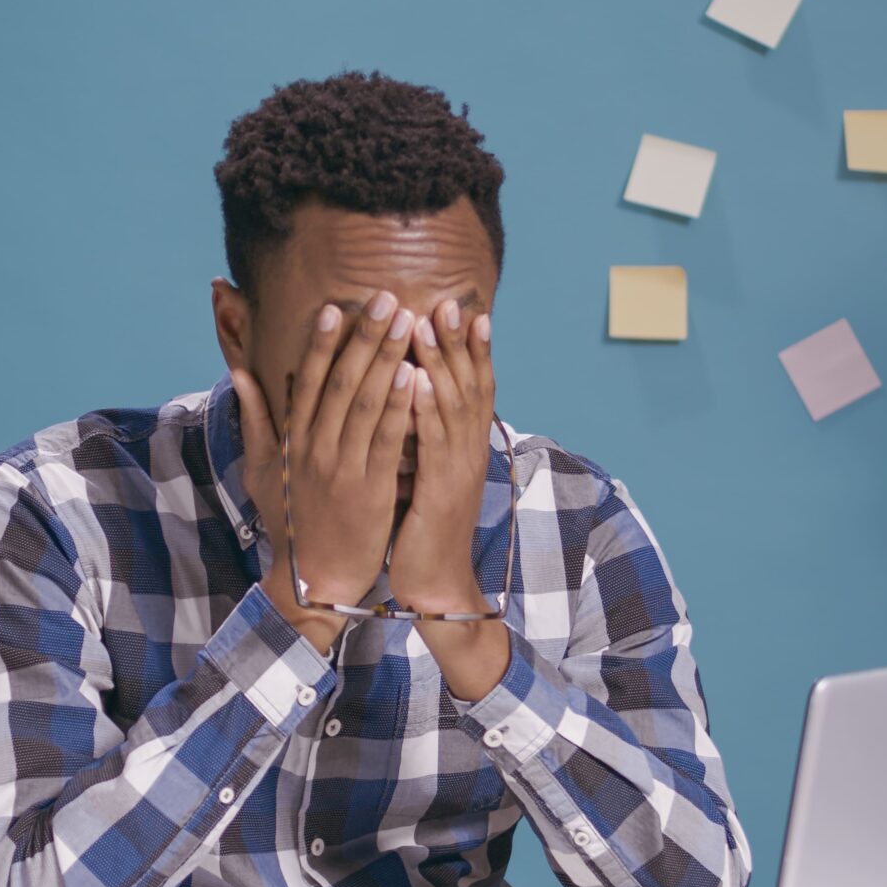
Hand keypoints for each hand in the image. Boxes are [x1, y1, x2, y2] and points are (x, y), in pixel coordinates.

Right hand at [229, 292, 417, 651]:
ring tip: (407, 322)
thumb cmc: (292, 521)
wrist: (314, 578)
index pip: (308, 381)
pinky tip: (414, 376)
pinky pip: (387, 442)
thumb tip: (239, 374)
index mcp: (294, 441)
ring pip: (366, 404)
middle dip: (364, 337)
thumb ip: (255, 419)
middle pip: (342, 382)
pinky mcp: (371, 491)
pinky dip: (400, 407)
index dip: (322, 342)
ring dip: (387, 358)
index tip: (337, 306)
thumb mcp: (262, 470)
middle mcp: (315, 449)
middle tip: (387, 298)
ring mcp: (342, 469)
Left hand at [399, 301, 512, 699]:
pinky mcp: (439, 492)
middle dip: (457, 342)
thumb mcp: (427, 475)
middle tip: (447, 301)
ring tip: (426, 324)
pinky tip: (416, 381)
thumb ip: (425, 438)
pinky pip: (434, 443)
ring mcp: (457, 471)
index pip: (473, 386)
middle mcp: (468, 452)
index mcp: (463, 447)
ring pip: (452, 406)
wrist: (436, 585)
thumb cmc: (425, 528)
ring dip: (440, 362)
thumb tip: (414, 400)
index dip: (469, 348)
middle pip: (468, 385)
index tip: (462, 308)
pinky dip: (425, 409)